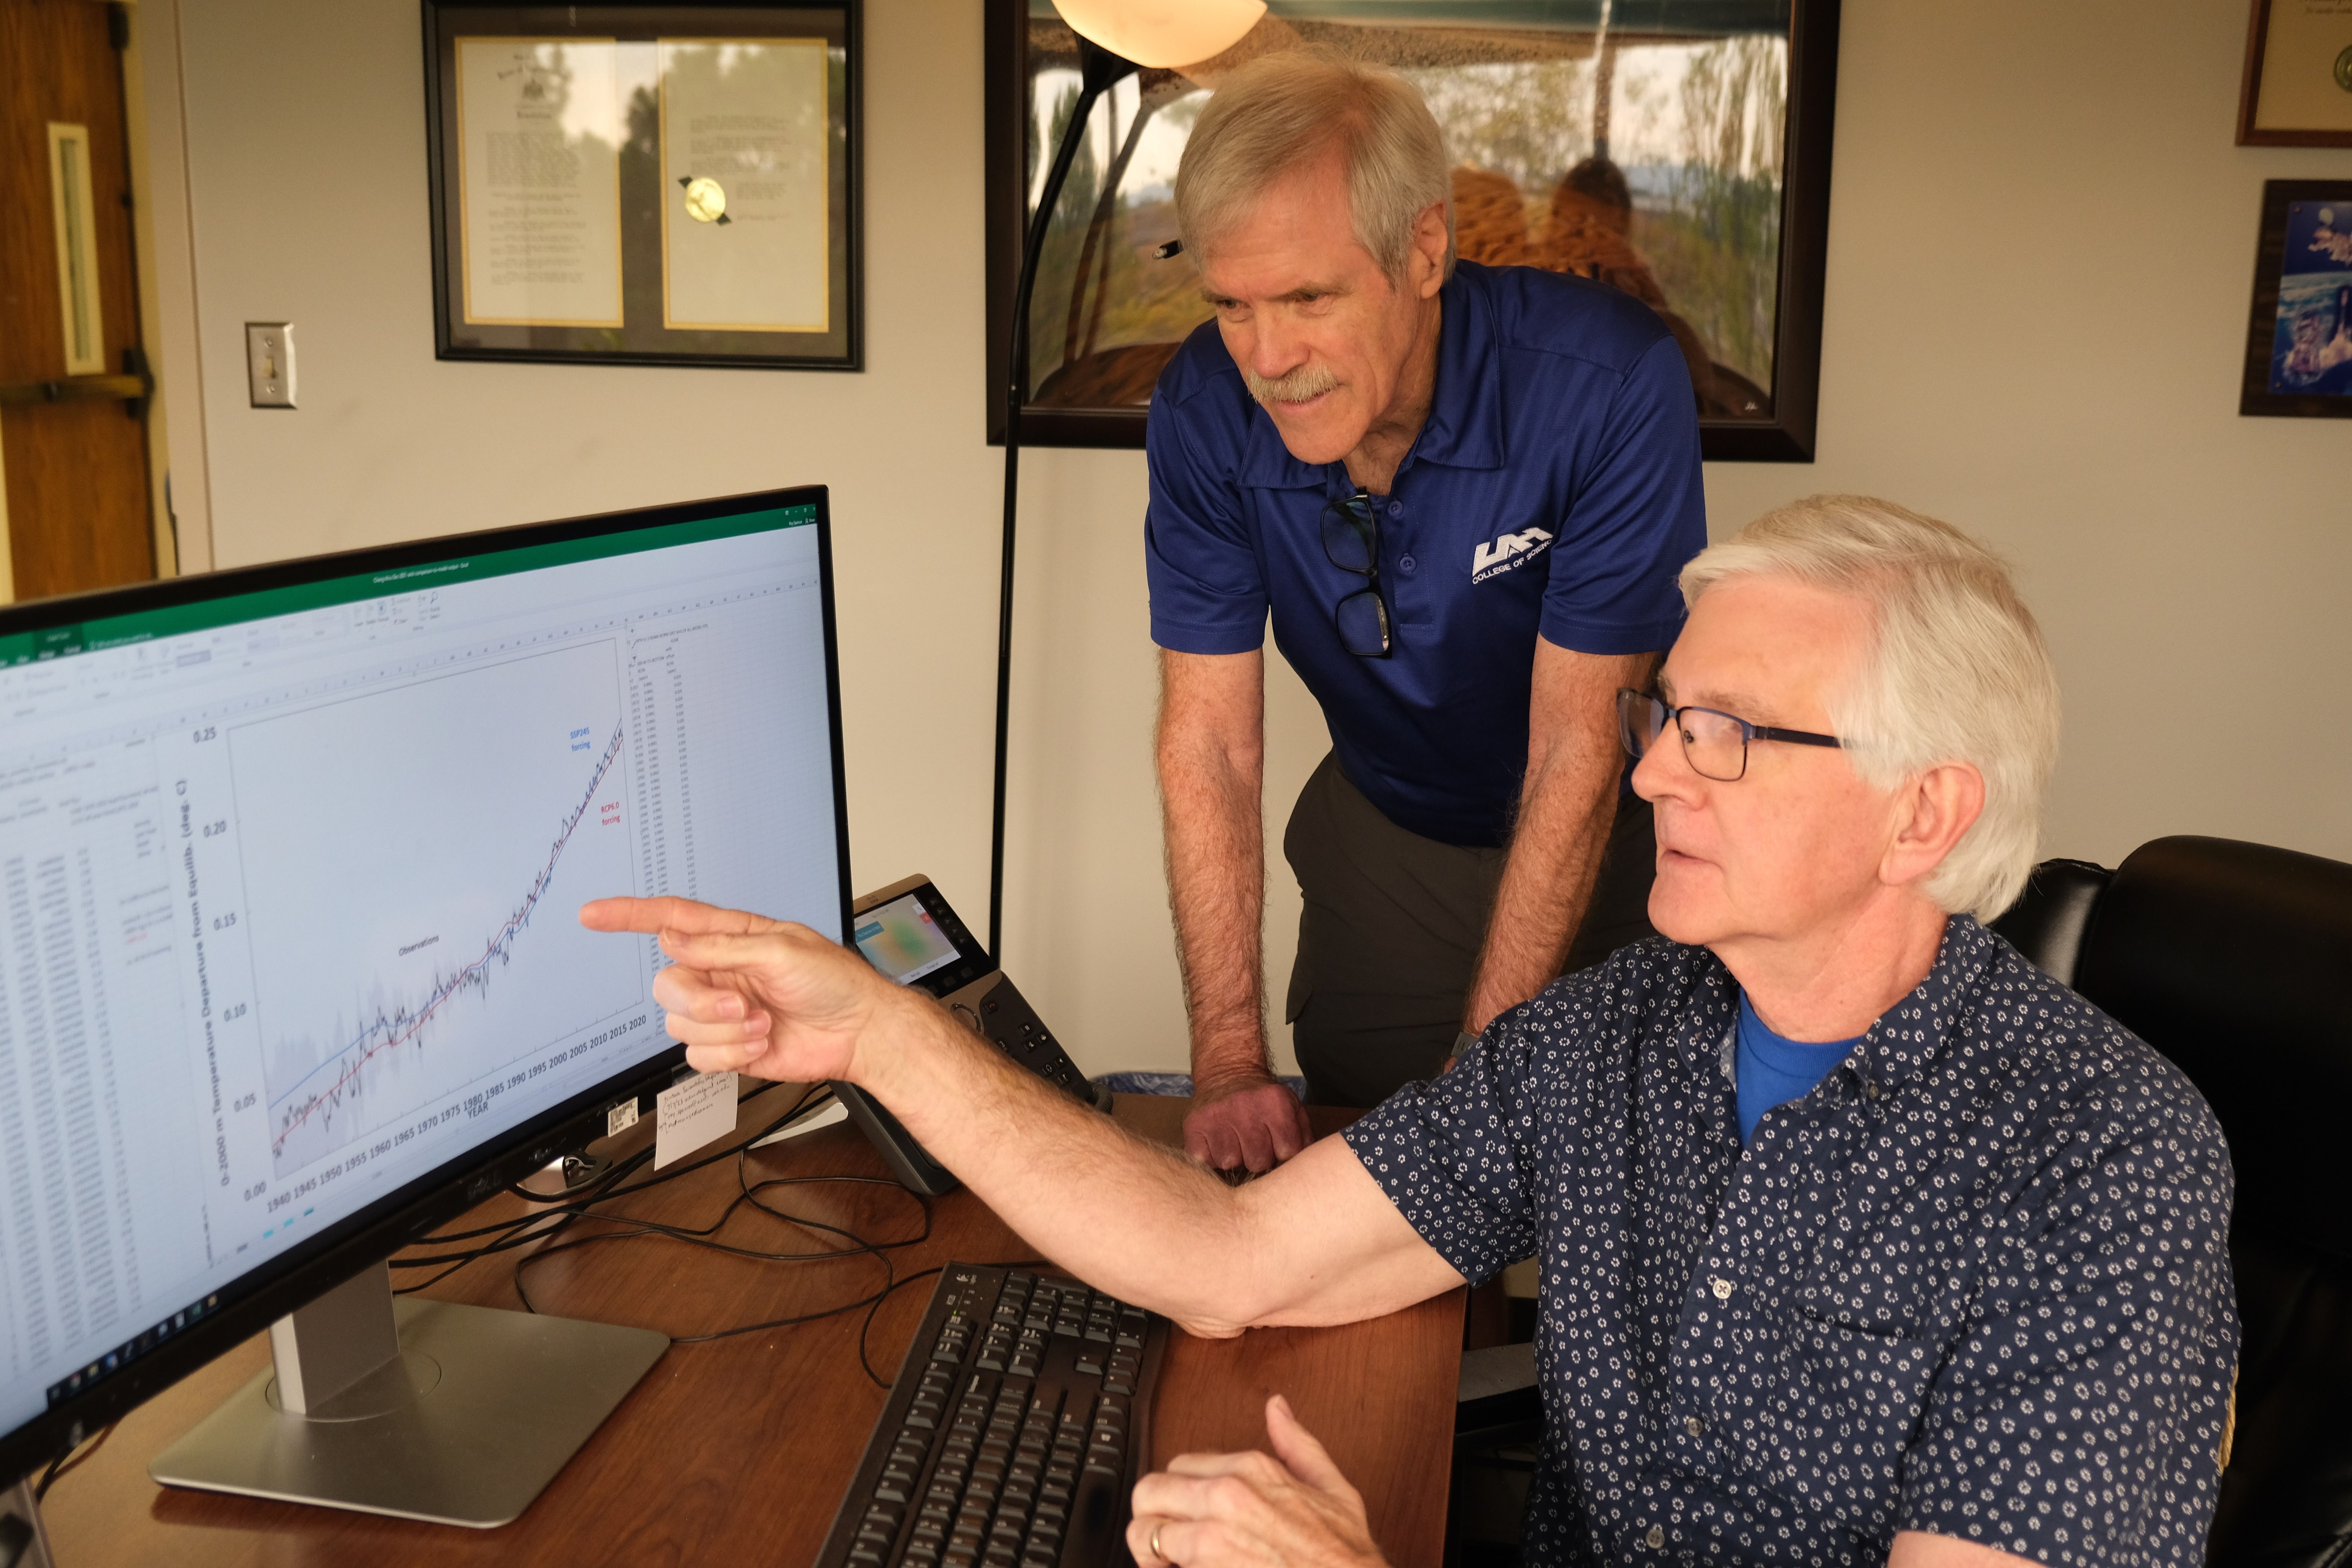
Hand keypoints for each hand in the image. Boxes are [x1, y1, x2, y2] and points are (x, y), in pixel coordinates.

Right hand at [578, 896, 898, 1081]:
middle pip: (668, 984)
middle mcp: (719, 973)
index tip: (592, 914)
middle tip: (741, 1006)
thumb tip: (672, 938)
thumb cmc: (834, 981)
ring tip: (762, 1024)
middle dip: (700, 1001)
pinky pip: (697, 1056)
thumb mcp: (781, 950)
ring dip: (722, 1031)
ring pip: (678, 1024)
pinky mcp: (727, 1047)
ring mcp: (721, 1012)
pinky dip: (729, 1054)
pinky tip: (760, 1044)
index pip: (670, 920)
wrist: (857, 1032)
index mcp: (731, 938)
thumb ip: (721, 947)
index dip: (629, 915)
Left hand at [1128, 1395, 1384, 1567]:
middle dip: (1153, 1514)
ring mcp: (1209, 1540)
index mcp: (1251, 1470)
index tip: (1192, 1508)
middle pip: (1148, 1492)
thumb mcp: (1331, 1488)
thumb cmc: (1341, 1554)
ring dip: (1153, 1550)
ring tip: (1173, 1562)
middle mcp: (1224, 1498)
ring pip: (1143, 1534)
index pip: (1178, 1464)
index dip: (1181, 1490)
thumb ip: (1298, 1444)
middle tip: (1169, 1535)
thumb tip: (1277, 1408)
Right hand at [1183, 1074, 1310, 1172]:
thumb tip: (1304, 1168)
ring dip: (1233, 1157)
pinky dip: (1210, 1157)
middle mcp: (1246, 1108)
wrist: (1227, 1072)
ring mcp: (1217, 1116)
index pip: (1287, 1153)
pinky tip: (1217, 1142)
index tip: (1276, 1147)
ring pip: (1229, 1163)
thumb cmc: (1262, 1099)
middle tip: (1253, 1143)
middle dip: (1257, 1158)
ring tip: (1234, 1140)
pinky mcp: (1195, 1125)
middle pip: (1258, 1162)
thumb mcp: (1291, 1108)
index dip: (1281, 1155)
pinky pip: (1204, 1160)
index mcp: (1276, 1105)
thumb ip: (1303, 1137)